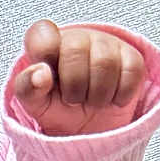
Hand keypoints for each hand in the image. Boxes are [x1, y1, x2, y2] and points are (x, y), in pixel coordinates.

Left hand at [10, 20, 146, 136]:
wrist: (88, 127)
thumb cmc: (57, 107)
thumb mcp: (35, 103)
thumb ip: (27, 87)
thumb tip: (40, 74)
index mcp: (46, 43)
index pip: (42, 34)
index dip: (45, 53)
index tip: (48, 77)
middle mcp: (76, 37)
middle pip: (75, 51)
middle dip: (74, 87)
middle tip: (73, 99)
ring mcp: (106, 43)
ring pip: (106, 62)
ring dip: (97, 95)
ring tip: (92, 101)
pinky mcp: (131, 56)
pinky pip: (131, 71)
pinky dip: (120, 95)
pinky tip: (111, 99)